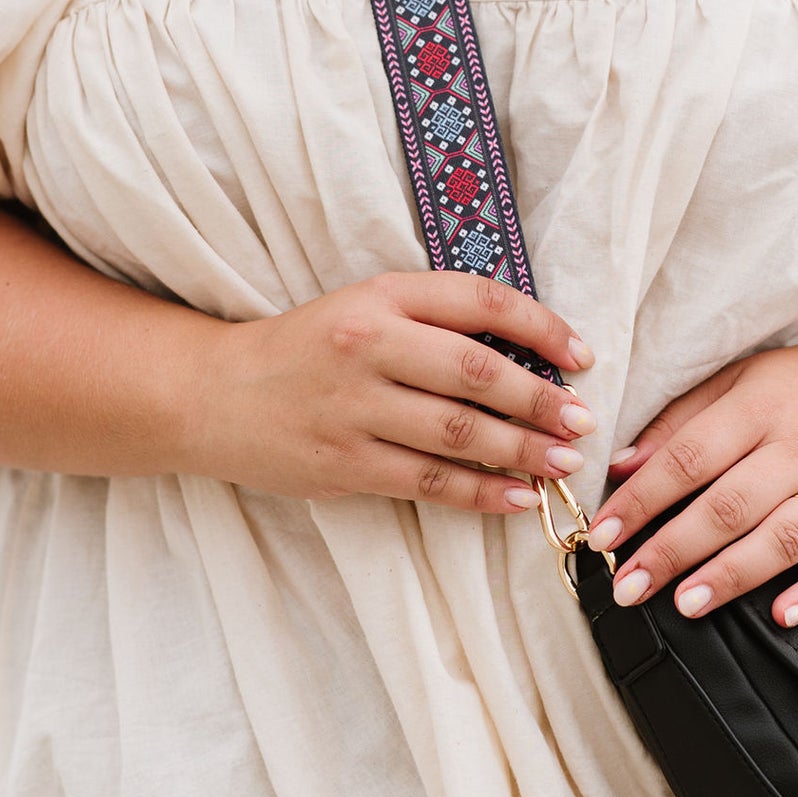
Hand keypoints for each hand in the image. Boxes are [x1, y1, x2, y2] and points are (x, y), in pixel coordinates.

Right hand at [184, 271, 595, 510]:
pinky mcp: (343, 463)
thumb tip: (528, 353)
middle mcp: (368, 346)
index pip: (479, 301)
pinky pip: (427, 483)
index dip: (541, 326)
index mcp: (381, 297)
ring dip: (521, 451)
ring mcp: (353, 408)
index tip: (581, 355)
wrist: (214, 393)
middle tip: (584, 421)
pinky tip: (516, 499)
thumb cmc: (306, 349)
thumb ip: (434, 320)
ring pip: (457, 432)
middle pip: (476, 372)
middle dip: (541, 400)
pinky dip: (479, 493)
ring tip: (563, 462)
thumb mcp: (364, 308)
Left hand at [584, 328, 797, 627]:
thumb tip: (622, 467)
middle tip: (629, 585)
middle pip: (729, 505)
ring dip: (732, 574)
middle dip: (673, 549)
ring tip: (686, 604)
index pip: (690, 457)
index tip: (604, 533)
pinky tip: (784, 615)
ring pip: (782, 537)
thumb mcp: (742, 376)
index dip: (642, 499)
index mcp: (760, 405)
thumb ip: (680, 419)